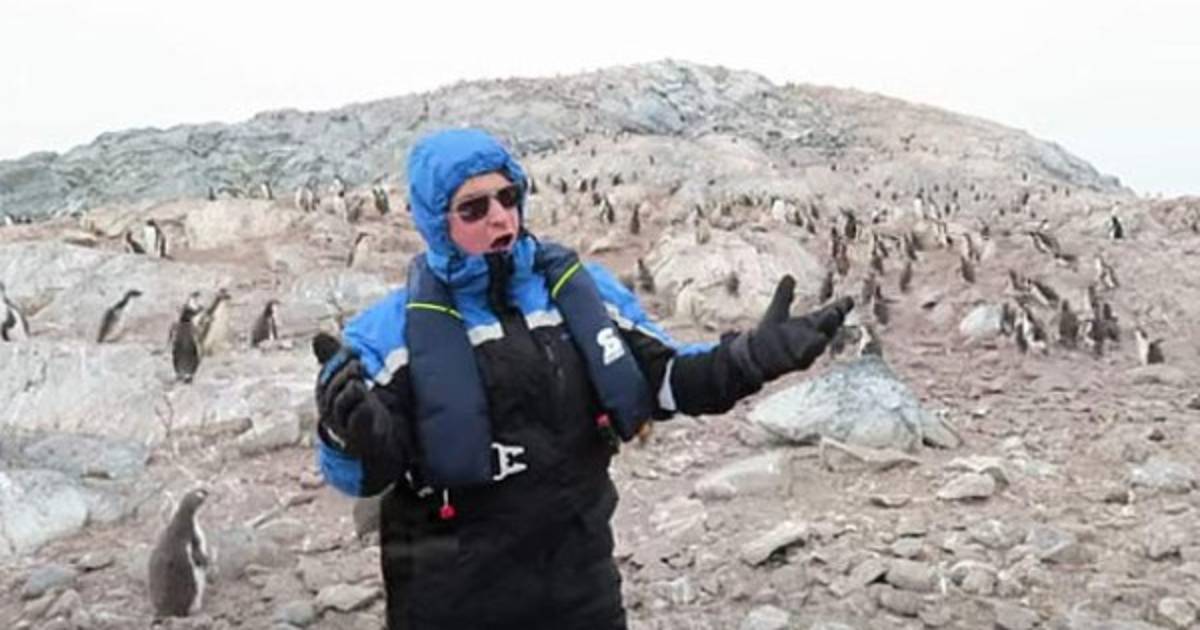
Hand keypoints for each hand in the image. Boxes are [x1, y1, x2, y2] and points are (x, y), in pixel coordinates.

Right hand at [313, 334, 369, 455]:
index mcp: (326, 398)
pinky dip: (361, 407)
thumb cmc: (360, 409)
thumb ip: (338, 362)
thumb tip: (317, 336)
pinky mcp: (357, 436)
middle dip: (344, 373)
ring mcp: (343, 426)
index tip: (352, 350)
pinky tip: (368, 398)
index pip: (324, 377)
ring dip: (351, 388)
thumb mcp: (350, 383)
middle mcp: (330, 413)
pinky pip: (355, 420)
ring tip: (361, 379)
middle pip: (330, 390)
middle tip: (358, 364)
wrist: (376, 443)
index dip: (337, 362)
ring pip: (340, 404)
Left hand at [736, 276, 853, 382]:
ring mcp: (805, 351)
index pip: (828, 314)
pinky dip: (810, 350)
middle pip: (828, 328)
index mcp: (809, 324)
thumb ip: (783, 295)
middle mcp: (811, 338)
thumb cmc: (770, 336)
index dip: (840, 308)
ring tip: (829, 322)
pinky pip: (806, 357)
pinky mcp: (796, 362)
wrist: (758, 357)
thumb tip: (789, 276)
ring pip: (819, 344)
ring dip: (824, 334)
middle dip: (833, 320)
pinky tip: (816, 341)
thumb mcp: (777, 311)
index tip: (849, 300)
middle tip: (838, 310)